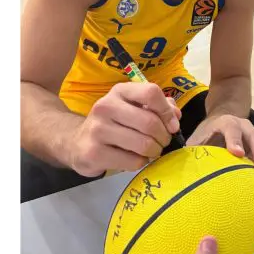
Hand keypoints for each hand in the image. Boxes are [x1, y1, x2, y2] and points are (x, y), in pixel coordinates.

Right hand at [66, 83, 180, 176]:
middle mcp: (106, 106)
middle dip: (164, 137)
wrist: (77, 142)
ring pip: (143, 144)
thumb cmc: (115, 123)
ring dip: (155, 151)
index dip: (167, 111)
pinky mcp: (94, 153)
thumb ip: (159, 107)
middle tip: (163, 142)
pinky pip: (133, 161)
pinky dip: (141, 162)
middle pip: (150, 122)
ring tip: (151, 151)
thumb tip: (175, 116)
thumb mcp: (135, 108)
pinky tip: (135, 158)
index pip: (151, 93)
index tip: (172, 125)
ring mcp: (98, 129)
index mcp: (120, 91)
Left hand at [187, 115, 253, 175]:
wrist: (218, 124)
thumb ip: (193, 151)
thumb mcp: (196, 141)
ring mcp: (253, 134)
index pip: (231, 128)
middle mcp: (243, 126)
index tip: (237, 153)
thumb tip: (186, 171)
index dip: (234, 140)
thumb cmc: (205, 135)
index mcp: (225, 122)